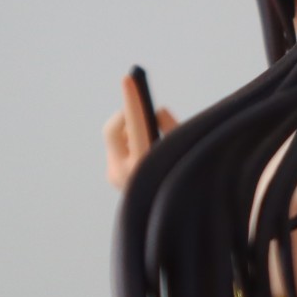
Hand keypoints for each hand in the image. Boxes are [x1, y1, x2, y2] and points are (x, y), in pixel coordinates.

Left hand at [104, 75, 177, 190]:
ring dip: (131, 131)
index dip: (132, 100)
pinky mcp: (111, 176)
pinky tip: (145, 158)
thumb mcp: (185, 149)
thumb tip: (156, 111)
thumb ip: (171, 127)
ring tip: (152, 141)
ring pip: (117, 138)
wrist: (170, 217)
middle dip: (125, 114)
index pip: (135, 125)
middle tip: (140, 107)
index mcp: (146, 166)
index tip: (128, 78)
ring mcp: (114, 176)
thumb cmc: (185, 177)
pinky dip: (131, 143)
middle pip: (112, 129)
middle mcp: (125, 173)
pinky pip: (118, 148)